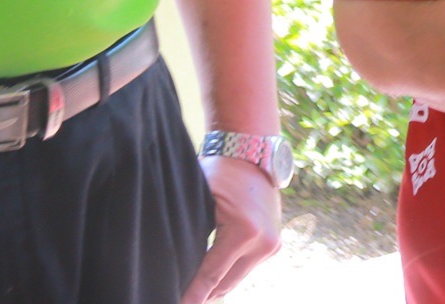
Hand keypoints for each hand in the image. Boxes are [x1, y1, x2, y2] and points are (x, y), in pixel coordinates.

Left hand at [180, 156, 280, 302]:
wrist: (254, 155)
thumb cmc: (220, 173)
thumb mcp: (198, 202)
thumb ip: (188, 236)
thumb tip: (170, 269)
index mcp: (245, 232)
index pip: (210, 276)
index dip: (191, 295)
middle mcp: (264, 243)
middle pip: (225, 284)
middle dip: (202, 294)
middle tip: (178, 298)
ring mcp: (273, 245)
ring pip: (235, 279)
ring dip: (214, 285)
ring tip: (191, 290)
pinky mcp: (274, 245)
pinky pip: (245, 268)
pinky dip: (227, 273)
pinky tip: (208, 276)